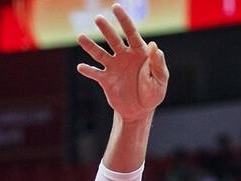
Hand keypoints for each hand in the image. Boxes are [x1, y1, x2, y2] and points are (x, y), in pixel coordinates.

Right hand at [76, 4, 168, 121]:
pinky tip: (81, 67)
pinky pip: (95, 73)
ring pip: (100, 54)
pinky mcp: (106, 80)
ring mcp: (113, 67)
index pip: (131, 32)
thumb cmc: (153, 93)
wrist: (140, 110)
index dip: (124, 20)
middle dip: (106, 29)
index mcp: (139, 52)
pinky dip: (88, 70)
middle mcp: (124, 56)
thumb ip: (158, 64)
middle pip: (114, 40)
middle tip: (98, 19)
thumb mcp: (160, 80)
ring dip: (90, 46)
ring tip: (81, 38)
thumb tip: (154, 46)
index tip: (115, 7)